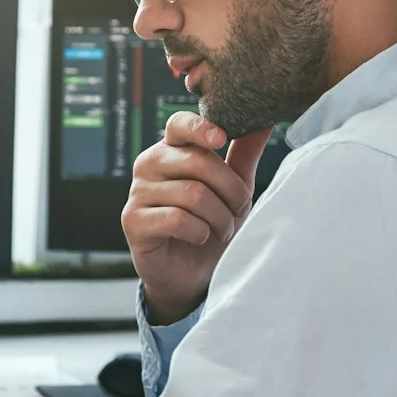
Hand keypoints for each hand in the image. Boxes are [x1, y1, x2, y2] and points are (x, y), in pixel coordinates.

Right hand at [122, 112, 272, 322]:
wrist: (191, 274)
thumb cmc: (211, 225)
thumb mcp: (234, 188)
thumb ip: (243, 155)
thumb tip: (263, 122)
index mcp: (172, 149)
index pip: (179, 124)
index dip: (201, 128)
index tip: (222, 140)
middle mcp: (150, 164)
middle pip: (199, 161)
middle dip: (230, 191)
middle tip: (237, 211)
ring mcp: (137, 191)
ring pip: (193, 194)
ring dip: (219, 217)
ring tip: (222, 229)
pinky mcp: (133, 220)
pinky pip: (178, 219)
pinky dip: (200, 232)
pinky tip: (200, 238)